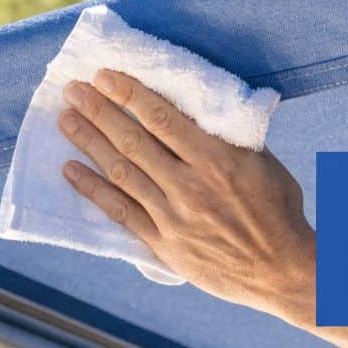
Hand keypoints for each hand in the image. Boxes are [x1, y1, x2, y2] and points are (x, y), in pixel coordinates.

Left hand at [57, 69, 315, 326]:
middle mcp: (191, 187)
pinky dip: (93, 189)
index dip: (130, 95)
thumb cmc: (279, 212)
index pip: (163, 119)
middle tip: (73, 90)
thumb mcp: (264, 164)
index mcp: (218, 160)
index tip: (105, 75)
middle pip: (134, 141)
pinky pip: (120, 212)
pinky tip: (71, 171)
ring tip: (65, 120)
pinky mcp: (164, 244)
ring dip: (89, 143)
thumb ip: (229, 138)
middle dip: (99, 112)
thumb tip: (202, 107)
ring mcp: (173, 217)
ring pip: (121, 172)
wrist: (281, 271)